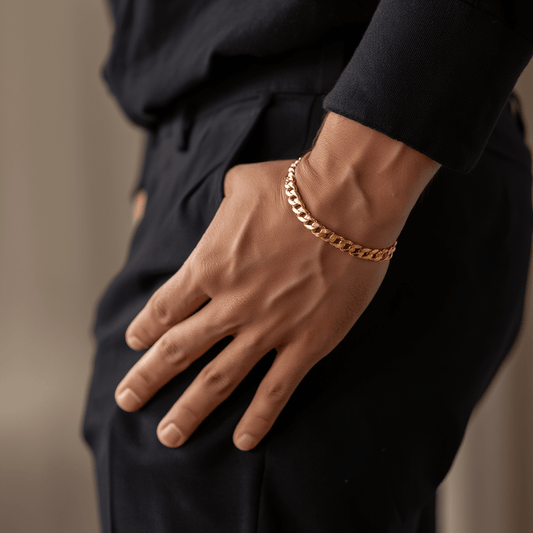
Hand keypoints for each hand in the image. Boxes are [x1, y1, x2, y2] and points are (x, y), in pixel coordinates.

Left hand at [114, 155, 395, 450]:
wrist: (348, 201)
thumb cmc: (295, 186)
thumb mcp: (241, 184)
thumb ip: (222, 203)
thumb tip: (223, 205)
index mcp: (210, 265)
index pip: (165, 308)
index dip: (145, 329)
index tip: (134, 343)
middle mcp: (231, 304)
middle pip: (178, 350)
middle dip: (147, 378)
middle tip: (126, 401)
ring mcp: (268, 328)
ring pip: (218, 379)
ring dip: (189, 409)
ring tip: (167, 435)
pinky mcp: (307, 343)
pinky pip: (277, 389)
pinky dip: (259, 418)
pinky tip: (243, 441)